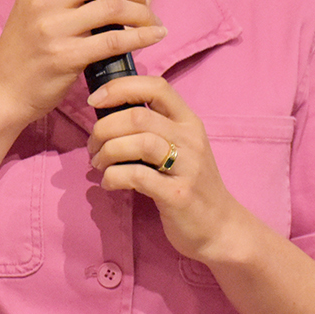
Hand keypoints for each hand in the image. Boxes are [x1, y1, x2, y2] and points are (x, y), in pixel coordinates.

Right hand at [0, 0, 166, 128]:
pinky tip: (153, 37)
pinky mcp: (66, 57)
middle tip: (142, 2)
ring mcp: (54, 28)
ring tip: (151, 22)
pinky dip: (142, 37)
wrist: (2, 91)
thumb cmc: (25, 50)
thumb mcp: (33, 7)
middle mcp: (44, 0)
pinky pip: (115, 41)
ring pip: (115, 7)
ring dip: (143, 13)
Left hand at [84, 76, 248, 263]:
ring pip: (138, 143)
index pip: (156, 86)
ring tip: (98, 164)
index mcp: (189, 122)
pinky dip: (113, 177)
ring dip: (107, 152)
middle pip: (138, 117)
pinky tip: (109, 183)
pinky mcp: (178, 194)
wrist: (221, 227)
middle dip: (104, 128)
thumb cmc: (191, 184)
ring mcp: (187, 167)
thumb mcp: (180, 148)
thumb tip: (107, 115)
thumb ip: (153, 128)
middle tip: (93, 146)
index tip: (95, 100)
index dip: (120, 87)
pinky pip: (137, 176)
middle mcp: (190, 139)